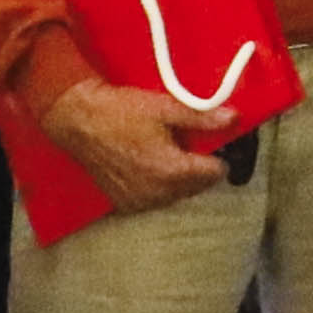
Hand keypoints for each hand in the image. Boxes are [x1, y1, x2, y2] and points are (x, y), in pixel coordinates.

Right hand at [41, 77, 228, 216]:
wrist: (78, 120)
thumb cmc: (120, 112)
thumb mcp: (166, 108)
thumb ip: (203, 118)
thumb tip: (234, 120)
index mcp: (173, 172)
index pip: (215, 174)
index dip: (218, 156)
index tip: (212, 144)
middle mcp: (158, 194)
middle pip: (197, 186)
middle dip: (198, 168)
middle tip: (185, 144)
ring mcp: (139, 202)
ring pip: (177, 195)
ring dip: (179, 179)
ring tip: (166, 153)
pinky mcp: (124, 204)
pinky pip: (155, 199)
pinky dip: (158, 187)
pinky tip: (149, 165)